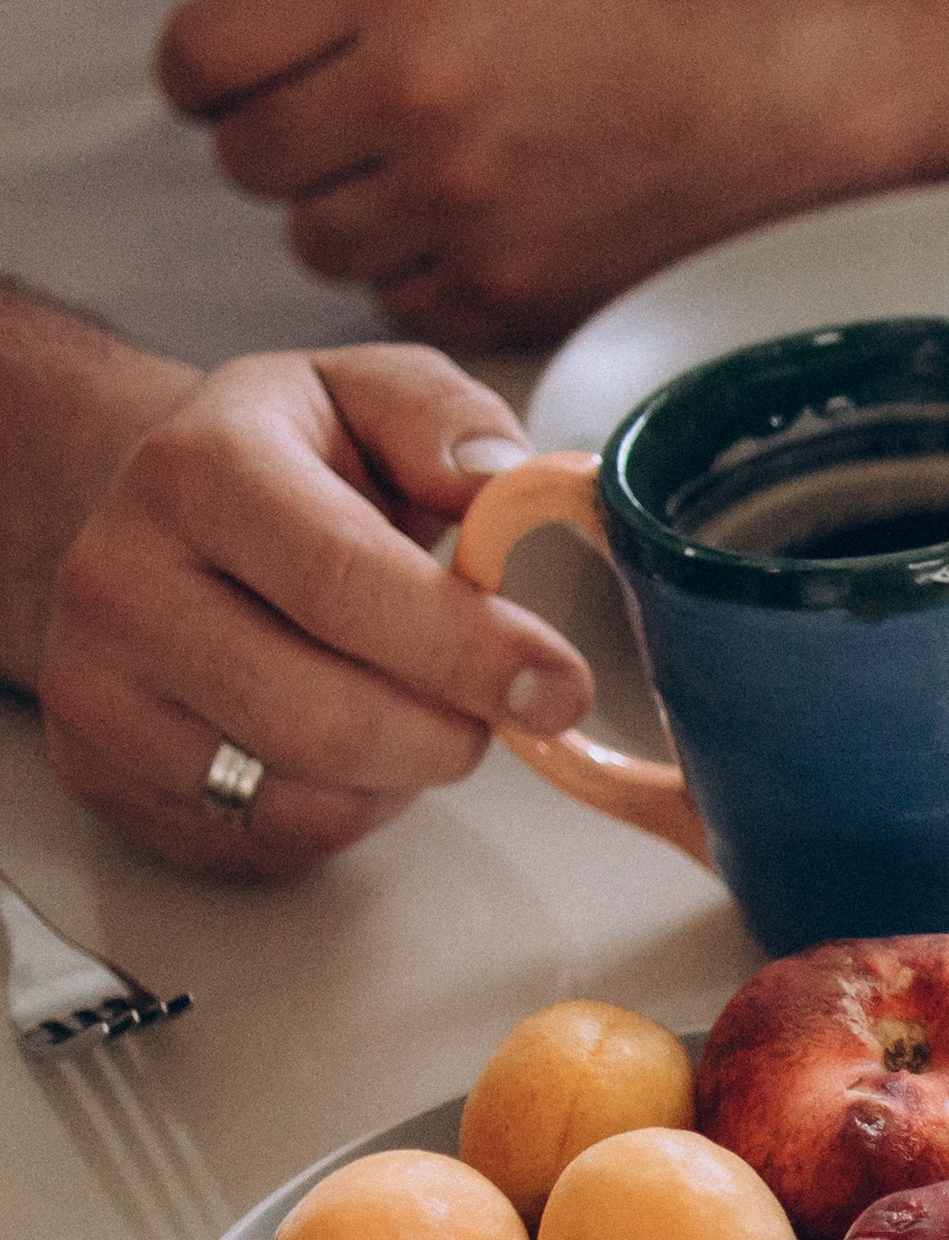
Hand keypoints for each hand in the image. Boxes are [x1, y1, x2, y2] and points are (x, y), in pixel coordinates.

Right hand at [38, 346, 595, 881]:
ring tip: (400, 700)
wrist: (154, 522)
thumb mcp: (368, 397)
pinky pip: (276, 842)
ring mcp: (99, 693)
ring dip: (400, 774)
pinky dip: (344, 810)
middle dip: (448, 732)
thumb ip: (448, 421)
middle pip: (327, 720)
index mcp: (195, 469)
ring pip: (310, 799)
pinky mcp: (107, 782)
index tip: (558, 682)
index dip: (467, 648)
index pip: (343, 583)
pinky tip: (339, 744)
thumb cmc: (283, 464)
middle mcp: (121, 583)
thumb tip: (505, 484)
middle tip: (495, 704)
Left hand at [157, 0, 852, 344]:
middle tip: (369, 135)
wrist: (754, 103)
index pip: (199, 55)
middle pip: (247, 160)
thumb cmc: (599, 29)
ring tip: (439, 182)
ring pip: (312, 241)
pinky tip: (487, 231)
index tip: (244, 87)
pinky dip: (423, 275)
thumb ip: (327, 16)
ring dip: (355, 220)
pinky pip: (391, 298)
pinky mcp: (497, 290)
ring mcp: (455, 201)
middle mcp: (410, 89)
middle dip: (293, 151)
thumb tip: (211, 94)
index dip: (210, 80)